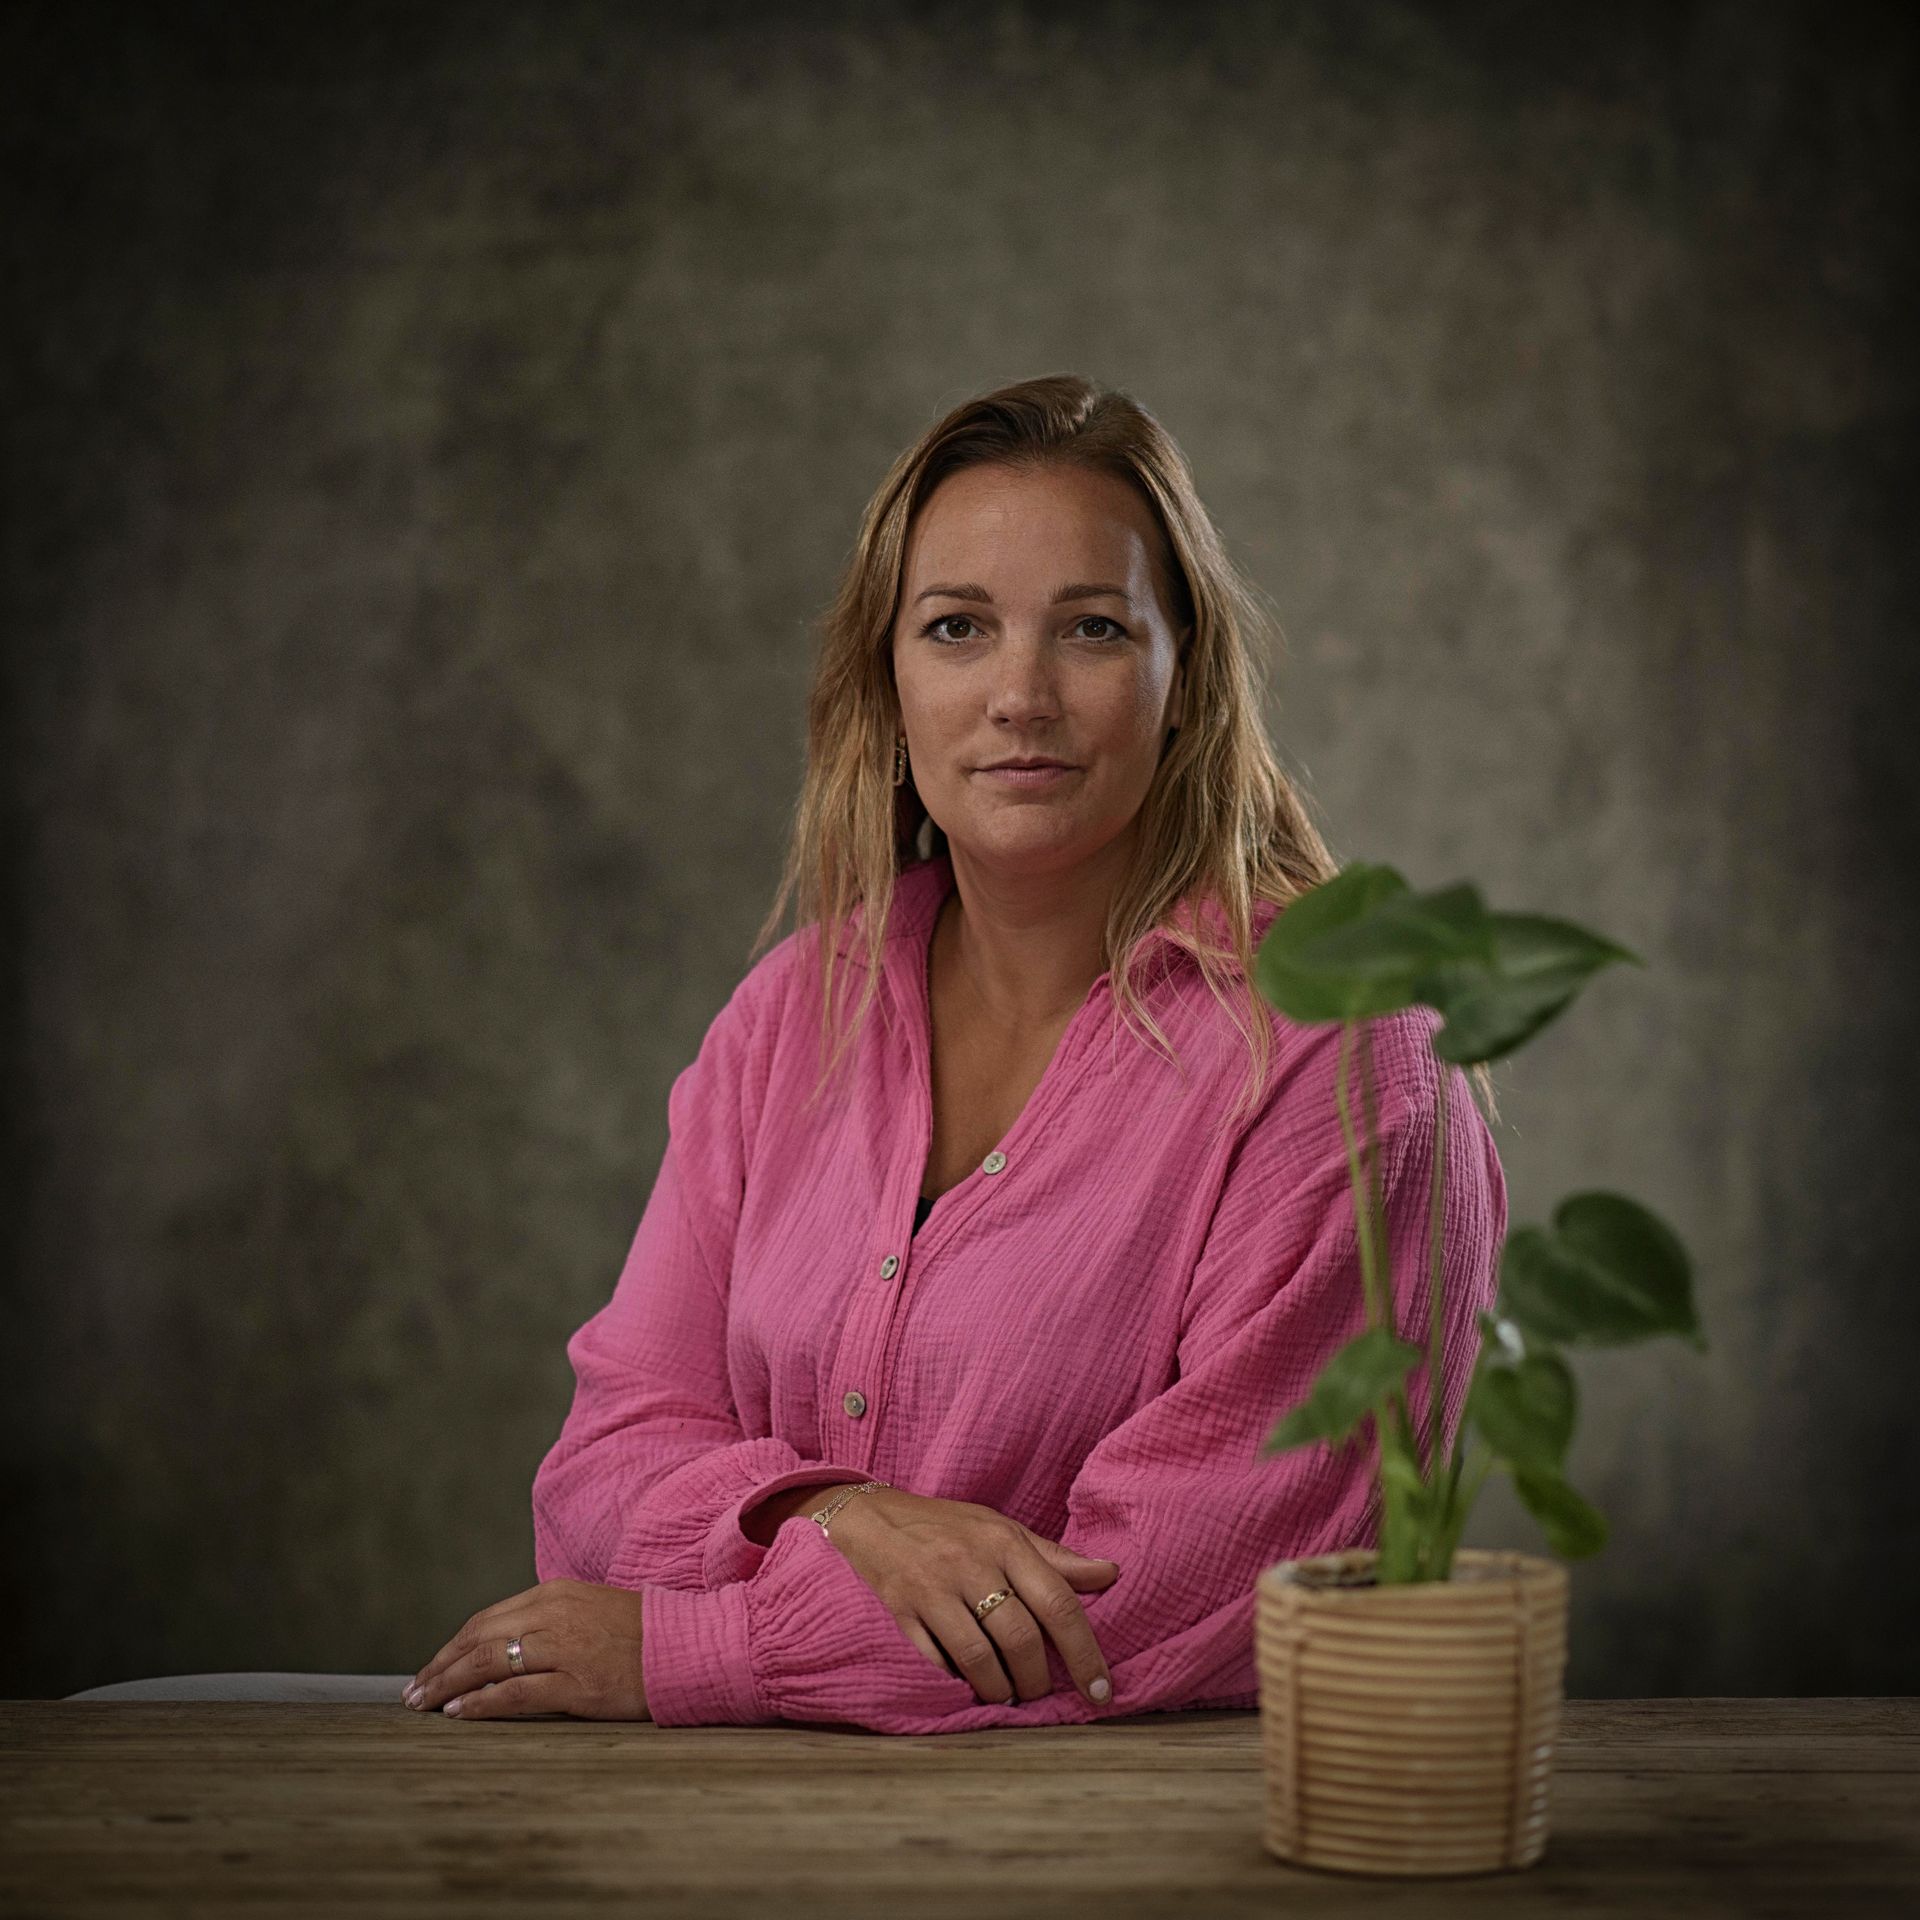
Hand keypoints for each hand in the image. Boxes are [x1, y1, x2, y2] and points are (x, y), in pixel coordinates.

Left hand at [404, 1578, 650, 1720]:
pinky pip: (515, 1693)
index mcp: (556, 1593)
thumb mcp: (589, 1610)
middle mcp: (554, 1614)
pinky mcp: (577, 1684)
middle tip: (413, 1692)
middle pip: (479, 1637)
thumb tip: (506, 1646)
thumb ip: (550, 1621)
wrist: (689, 1647)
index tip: (431, 1668)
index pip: (488, 1618)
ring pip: (488, 1662)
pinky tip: (459, 1714)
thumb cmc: (641, 1634)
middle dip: (440, 1666)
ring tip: (424, 1705)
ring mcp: (564, 1648)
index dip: (452, 1646)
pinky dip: (481, 1703)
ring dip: (448, 1684)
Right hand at [826, 1488, 1118, 1706]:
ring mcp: (933, 1589)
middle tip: (1039, 1693)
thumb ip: (1055, 1558)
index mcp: (1005, 1543)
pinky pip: (936, 1661)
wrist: (875, 1516)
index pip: (1058, 1602)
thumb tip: (1111, 1574)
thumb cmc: (950, 1527)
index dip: (1085, 1653)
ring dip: (1000, 1689)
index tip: (1101, 1691)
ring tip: (1006, 1694)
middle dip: (1037, 1680)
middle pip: (1020, 1638)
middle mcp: (971, 1564)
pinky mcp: (901, 1611)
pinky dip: (957, 1680)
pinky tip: (966, 1682)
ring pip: (979, 1658)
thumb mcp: (1004, 1530)